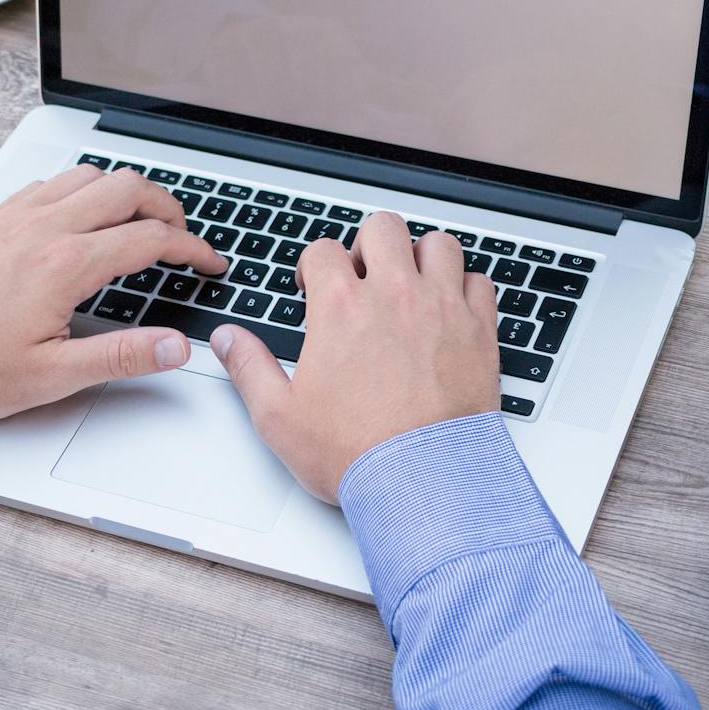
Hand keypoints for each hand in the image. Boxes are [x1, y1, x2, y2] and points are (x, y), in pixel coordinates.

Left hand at [0, 165, 227, 419]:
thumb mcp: (52, 377)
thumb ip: (121, 356)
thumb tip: (174, 347)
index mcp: (65, 264)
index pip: (150, 239)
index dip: (193, 250)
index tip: (209, 264)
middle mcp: (44, 228)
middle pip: (128, 188)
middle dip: (169, 208)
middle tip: (185, 236)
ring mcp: (18, 216)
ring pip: (91, 174)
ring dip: (127, 190)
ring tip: (144, 219)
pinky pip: (54, 181)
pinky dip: (85, 188)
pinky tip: (85, 215)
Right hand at [210, 211, 498, 501]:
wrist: (425, 481)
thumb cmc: (357, 453)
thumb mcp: (280, 417)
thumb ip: (249, 369)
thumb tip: (228, 340)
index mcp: (341, 308)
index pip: (323, 250)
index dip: (313, 265)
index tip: (315, 285)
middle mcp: (394, 296)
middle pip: (382, 228)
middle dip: (368, 245)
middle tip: (364, 275)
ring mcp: (442, 308)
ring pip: (438, 244)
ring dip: (421, 256)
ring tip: (411, 283)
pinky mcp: (480, 330)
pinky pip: (480, 282)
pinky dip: (466, 287)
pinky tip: (453, 309)